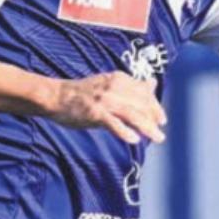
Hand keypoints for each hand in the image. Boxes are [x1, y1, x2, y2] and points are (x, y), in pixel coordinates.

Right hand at [49, 73, 166, 143]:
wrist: (56, 96)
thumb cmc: (83, 93)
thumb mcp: (109, 84)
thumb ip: (131, 86)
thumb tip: (153, 83)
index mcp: (119, 79)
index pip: (144, 92)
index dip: (155, 106)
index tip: (161, 119)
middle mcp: (114, 87)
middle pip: (142, 103)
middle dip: (154, 118)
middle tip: (160, 133)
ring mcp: (104, 100)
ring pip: (133, 114)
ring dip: (147, 127)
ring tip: (157, 137)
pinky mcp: (95, 112)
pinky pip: (114, 123)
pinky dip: (125, 132)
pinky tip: (134, 140)